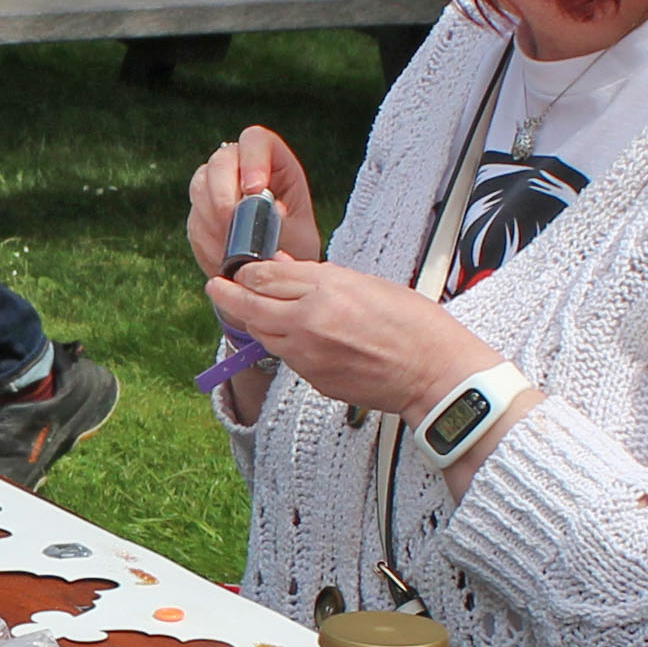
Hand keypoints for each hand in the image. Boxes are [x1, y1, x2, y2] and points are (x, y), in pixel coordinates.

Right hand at [181, 123, 319, 279]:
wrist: (276, 273)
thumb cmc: (294, 247)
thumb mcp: (299, 236)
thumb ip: (283, 222)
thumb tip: (270, 210)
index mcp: (274, 163)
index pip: (256, 141)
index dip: (252, 159)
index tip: (255, 190)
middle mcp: (241, 168)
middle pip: (221, 161)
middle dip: (224, 193)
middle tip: (231, 222)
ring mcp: (217, 187)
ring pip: (200, 186)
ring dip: (213, 218)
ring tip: (231, 247)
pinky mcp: (201, 212)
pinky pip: (195, 218)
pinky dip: (207, 238)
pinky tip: (223, 256)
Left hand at [197, 254, 489, 421]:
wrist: (432, 373)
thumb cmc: (411, 323)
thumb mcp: (366, 284)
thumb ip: (319, 278)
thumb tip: (284, 268)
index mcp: (325, 290)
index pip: (265, 277)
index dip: (247, 271)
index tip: (240, 269)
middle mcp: (308, 322)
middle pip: (250, 305)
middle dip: (228, 294)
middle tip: (215, 286)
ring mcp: (307, 354)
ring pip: (261, 333)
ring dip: (251, 319)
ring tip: (245, 308)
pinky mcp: (313, 378)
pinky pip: (285, 355)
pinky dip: (279, 341)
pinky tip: (285, 332)